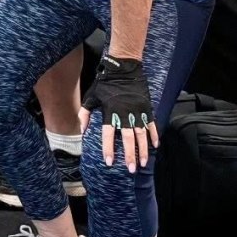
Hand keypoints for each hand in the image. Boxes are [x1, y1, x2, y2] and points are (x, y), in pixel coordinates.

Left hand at [79, 54, 157, 172]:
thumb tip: (81, 131)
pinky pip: (151, 124)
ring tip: (143, 163)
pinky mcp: (146, 107)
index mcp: (110, 112)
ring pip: (142, 134)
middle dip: (130, 155)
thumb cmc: (106, 83)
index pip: (108, 135)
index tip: (110, 162)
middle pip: (128, 138)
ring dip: (143, 149)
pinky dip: (154, 135)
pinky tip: (155, 146)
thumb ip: (85, 114)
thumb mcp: (92, 97)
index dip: (108, 149)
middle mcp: (125, 113)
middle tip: (132, 169)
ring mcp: (137, 111)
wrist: (124, 67)